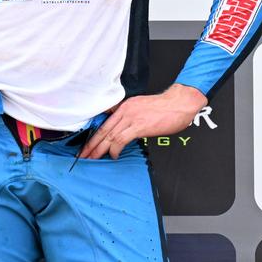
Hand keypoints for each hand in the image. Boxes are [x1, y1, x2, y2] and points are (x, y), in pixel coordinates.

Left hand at [79, 84, 205, 159]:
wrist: (180, 103)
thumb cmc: (166, 108)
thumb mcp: (143, 108)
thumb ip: (132, 117)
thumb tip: (125, 131)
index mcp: (125, 107)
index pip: (104, 124)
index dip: (94, 136)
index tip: (87, 146)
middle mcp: (125, 111)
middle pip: (102, 130)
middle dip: (91, 145)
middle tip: (82, 156)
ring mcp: (131, 118)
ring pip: (109, 136)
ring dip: (99, 150)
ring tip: (92, 159)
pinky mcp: (139, 126)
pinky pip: (121, 139)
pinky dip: (115, 149)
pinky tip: (113, 156)